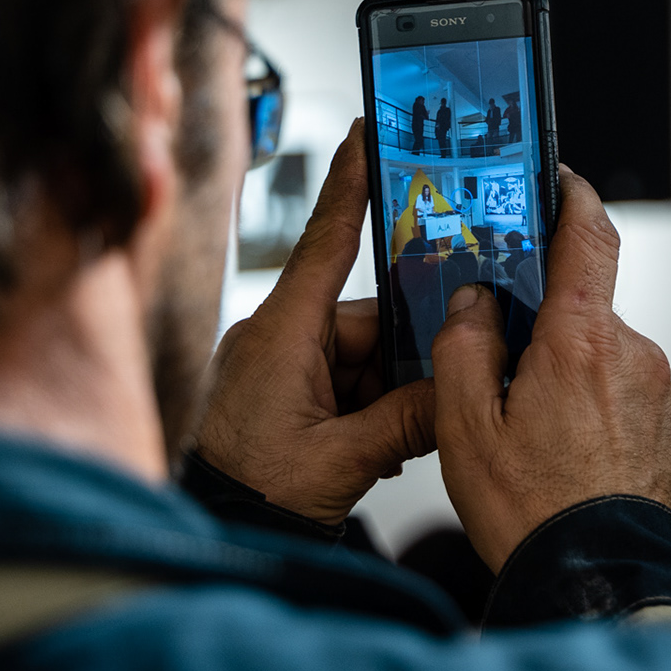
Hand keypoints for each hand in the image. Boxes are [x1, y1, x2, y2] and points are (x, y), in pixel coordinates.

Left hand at [190, 120, 433, 522]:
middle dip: (406, 352)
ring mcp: (279, 365)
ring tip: (387, 438)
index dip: (351, 184)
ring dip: (388, 392)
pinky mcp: (282, 391)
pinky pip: (345, 381)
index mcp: (282, 334)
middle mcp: (278, 338)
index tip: (368, 134)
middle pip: (368, 315)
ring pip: (363, 354)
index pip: (327, 241)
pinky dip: (370, 408)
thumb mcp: (343, 460)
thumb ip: (407, 420)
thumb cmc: (252, 495)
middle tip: (437, 382)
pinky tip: (375, 444)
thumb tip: (459, 389)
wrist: (211, 535)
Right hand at [432, 167, 670, 571]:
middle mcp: (635, 355)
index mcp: (581, 341)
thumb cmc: (533, 513)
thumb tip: (475, 303)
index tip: (559, 182)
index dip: (573, 198)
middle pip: (585, 314)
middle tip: (510, 388)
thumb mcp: (466, 427)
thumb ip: (465, 346)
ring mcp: (666, 393)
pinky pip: (636, 400)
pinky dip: (606, 417)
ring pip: (609, 362)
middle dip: (549, 338)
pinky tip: (578, 462)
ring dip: (577, 384)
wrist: (601, 582)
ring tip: (544, 445)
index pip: (589, 237)